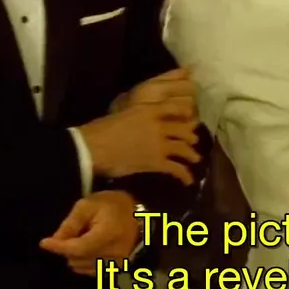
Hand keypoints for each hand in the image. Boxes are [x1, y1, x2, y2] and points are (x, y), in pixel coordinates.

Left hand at [40, 190, 140, 275]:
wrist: (138, 213)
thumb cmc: (111, 205)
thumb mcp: (88, 205)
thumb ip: (71, 223)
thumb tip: (54, 240)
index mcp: (108, 235)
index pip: (78, 248)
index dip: (60, 247)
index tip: (44, 243)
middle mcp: (114, 253)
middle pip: (78, 259)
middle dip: (67, 248)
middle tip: (69, 234)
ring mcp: (116, 263)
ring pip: (82, 267)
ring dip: (75, 256)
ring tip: (81, 239)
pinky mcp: (117, 268)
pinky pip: (91, 271)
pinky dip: (84, 261)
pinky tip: (88, 248)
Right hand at [81, 76, 200, 184]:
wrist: (93, 148)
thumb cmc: (102, 130)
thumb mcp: (124, 114)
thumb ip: (139, 114)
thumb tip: (141, 118)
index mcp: (149, 110)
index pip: (176, 108)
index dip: (186, 114)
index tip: (190, 119)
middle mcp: (159, 125)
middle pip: (183, 129)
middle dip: (190, 136)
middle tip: (193, 141)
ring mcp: (159, 144)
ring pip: (183, 148)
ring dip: (191, 155)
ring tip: (195, 159)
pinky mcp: (156, 162)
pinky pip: (176, 168)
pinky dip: (185, 175)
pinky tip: (188, 180)